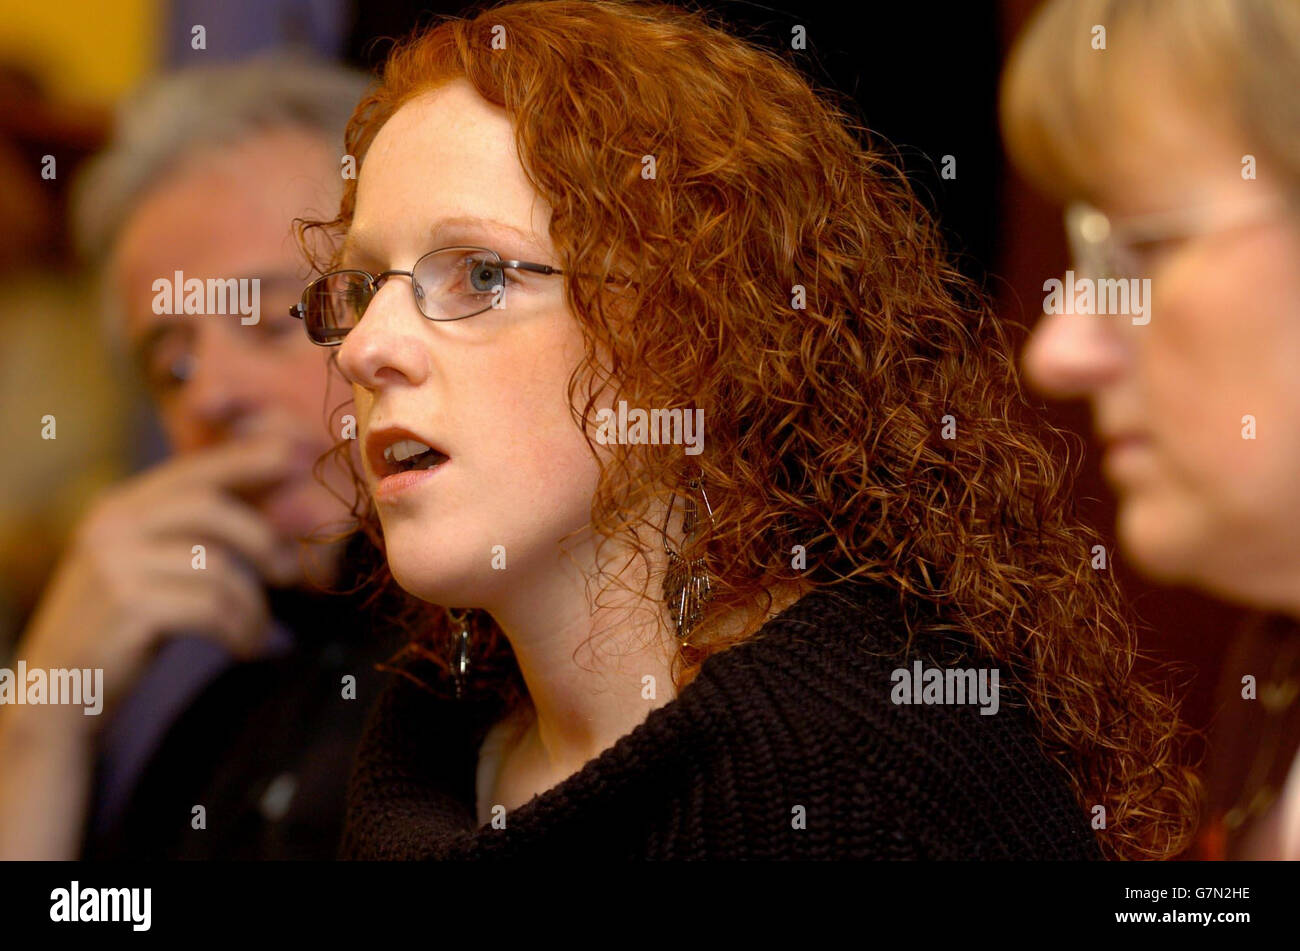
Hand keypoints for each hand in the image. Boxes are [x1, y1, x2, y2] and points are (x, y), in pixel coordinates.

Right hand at [13, 433, 303, 735]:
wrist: (60, 693)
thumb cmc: (120, 630)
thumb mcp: (147, 569)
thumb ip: (190, 537)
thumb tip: (274, 521)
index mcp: (119, 508)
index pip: (191, 471)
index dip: (245, 460)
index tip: (292, 454)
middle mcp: (111, 526)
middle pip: (208, 506)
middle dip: (261, 537)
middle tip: (289, 574)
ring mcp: (114, 564)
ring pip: (215, 565)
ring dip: (252, 604)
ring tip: (258, 632)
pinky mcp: (125, 606)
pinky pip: (209, 607)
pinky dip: (240, 629)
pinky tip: (245, 648)